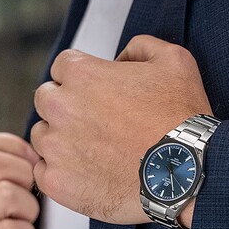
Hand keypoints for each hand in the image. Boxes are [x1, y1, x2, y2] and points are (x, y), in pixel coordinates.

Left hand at [30, 35, 211, 225]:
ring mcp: (56, 147)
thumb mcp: (173, 59)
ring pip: (42, 135)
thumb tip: (122, 57)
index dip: (82, 77)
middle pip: (46, 98)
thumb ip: (140, 47)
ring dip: (60, 139)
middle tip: (95, 120)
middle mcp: (60, 107)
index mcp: (81, 74)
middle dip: (66, 105)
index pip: (63, 66)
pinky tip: (86, 172)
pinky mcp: (57, 182)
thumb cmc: (180, 117)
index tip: (97, 92)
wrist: (187, 172)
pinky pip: (42, 171)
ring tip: (94, 150)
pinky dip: (60, 172)